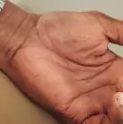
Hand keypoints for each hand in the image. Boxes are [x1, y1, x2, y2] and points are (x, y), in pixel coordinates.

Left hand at [0, 10, 122, 122]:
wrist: (26, 37)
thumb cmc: (54, 30)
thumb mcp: (99, 26)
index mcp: (117, 72)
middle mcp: (108, 91)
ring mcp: (94, 104)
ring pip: (120, 119)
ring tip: (122, 97)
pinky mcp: (77, 114)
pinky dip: (115, 121)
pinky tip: (117, 103)